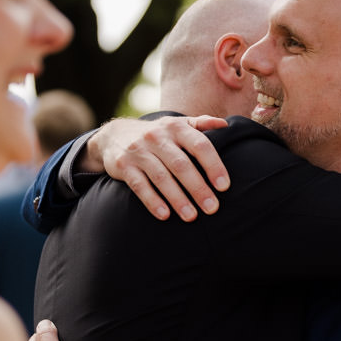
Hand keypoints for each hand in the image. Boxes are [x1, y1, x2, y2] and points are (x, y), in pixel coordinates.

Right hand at [93, 115, 230, 221]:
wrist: (114, 135)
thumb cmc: (157, 134)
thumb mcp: (177, 124)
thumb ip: (201, 124)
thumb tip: (226, 125)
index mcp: (176, 127)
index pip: (199, 145)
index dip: (213, 165)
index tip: (224, 186)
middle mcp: (157, 137)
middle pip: (181, 165)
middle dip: (198, 188)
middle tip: (212, 208)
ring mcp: (139, 151)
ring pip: (161, 177)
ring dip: (178, 199)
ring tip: (191, 217)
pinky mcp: (123, 166)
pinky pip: (139, 186)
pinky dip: (152, 201)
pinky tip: (165, 215)